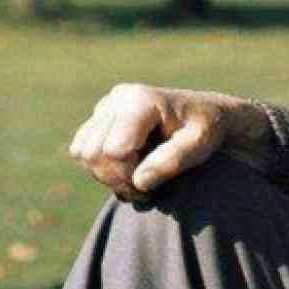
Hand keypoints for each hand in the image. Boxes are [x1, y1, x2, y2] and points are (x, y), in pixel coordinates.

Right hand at [68, 83, 273, 200]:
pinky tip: (127, 168)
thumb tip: (138, 181)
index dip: (127, 176)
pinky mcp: (101, 115)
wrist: (206, 113)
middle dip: (114, 178)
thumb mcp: (199, 145)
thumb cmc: (206, 129)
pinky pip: (82, 148)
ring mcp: (107, 104)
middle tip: (142, 190)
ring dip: (104, 173)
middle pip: (92, 152)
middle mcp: (118, 98)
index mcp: (141, 101)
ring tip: (135, 180)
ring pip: (82, 151)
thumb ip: (171, 162)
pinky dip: (99, 165)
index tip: (150, 188)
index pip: (114, 150)